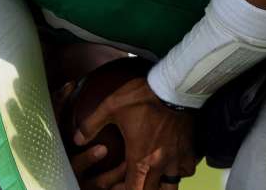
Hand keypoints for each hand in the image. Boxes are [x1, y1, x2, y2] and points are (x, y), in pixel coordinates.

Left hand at [74, 76, 196, 189]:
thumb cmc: (141, 97)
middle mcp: (159, 165)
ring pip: (171, 186)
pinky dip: (179, 172)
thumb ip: (91, 125)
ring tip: (153, 179)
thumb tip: (76, 140)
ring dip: (161, 186)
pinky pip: (186, 171)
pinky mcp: (189, 150)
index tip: (115, 185)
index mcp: (139, 159)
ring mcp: (176, 159)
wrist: (174, 86)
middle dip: (140, 189)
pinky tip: (173, 164)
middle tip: (132, 181)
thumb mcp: (110, 107)